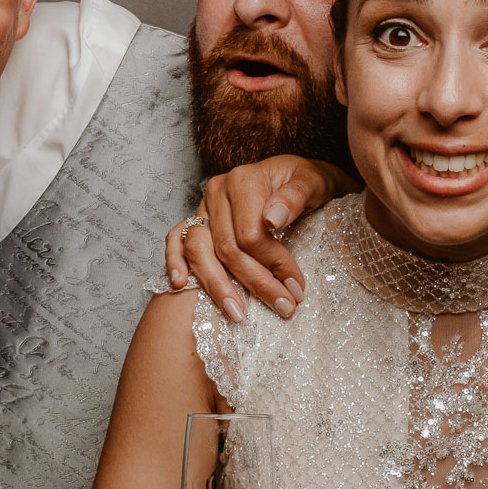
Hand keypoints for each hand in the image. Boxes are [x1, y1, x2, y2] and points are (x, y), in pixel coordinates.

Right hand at [164, 156, 353, 321]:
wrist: (294, 175)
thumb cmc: (305, 181)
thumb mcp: (312, 182)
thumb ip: (295, 197)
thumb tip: (273, 220)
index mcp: (244, 180)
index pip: (250, 234)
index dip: (273, 264)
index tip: (296, 288)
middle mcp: (218, 192)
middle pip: (227, 248)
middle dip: (255, 283)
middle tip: (283, 307)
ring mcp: (204, 206)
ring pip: (200, 251)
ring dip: (218, 286)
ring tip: (238, 313)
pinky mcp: (197, 218)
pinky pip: (177, 239)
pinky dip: (175, 261)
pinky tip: (181, 285)